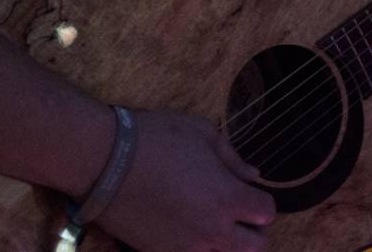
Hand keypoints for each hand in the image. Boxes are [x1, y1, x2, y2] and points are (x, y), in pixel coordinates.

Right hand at [97, 111, 274, 251]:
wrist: (104, 162)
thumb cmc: (156, 139)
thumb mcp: (203, 132)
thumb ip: (233, 158)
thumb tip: (252, 175)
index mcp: (227, 197)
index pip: (267, 212)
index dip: (261, 200)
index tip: (247, 191)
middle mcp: (212, 230)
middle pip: (255, 247)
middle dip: (253, 231)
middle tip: (238, 214)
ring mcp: (186, 248)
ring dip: (224, 244)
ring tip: (210, 224)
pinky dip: (195, 248)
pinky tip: (185, 229)